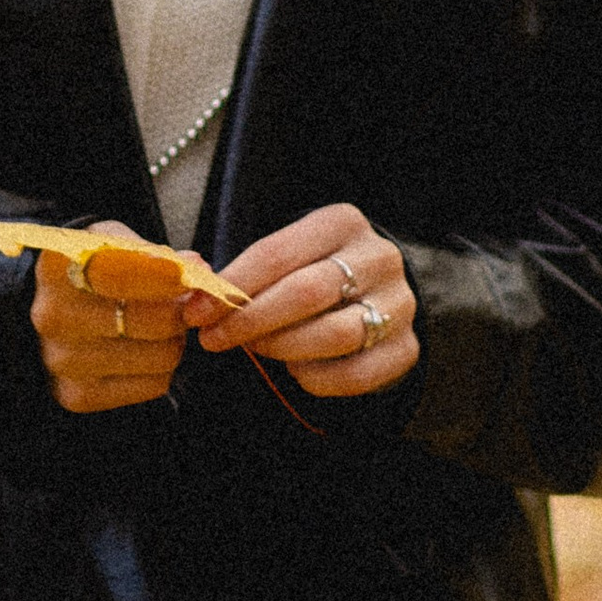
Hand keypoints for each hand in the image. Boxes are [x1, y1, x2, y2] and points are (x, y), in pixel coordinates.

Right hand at [30, 225, 194, 413]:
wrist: (57, 311)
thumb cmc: (94, 271)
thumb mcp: (113, 242)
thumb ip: (153, 253)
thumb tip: (196, 267)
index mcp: (57, 266)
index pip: (122, 272)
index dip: (164, 275)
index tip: (191, 274)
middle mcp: (53, 314)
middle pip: (148, 320)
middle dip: (179, 310)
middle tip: (184, 304)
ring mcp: (64, 360)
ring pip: (158, 356)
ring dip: (175, 339)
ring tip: (166, 326)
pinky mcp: (78, 395)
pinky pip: (152, 385)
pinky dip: (163, 367)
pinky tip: (149, 350)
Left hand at [191, 205, 418, 396]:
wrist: (376, 295)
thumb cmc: (314, 271)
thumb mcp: (287, 255)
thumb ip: (244, 271)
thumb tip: (193, 291)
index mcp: (342, 222)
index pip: (278, 252)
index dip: (233, 285)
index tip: (197, 310)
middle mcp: (378, 258)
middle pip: (306, 292)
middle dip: (251, 320)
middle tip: (215, 338)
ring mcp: (399, 304)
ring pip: (334, 334)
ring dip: (282, 348)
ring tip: (255, 349)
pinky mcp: (407, 349)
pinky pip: (356, 374)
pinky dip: (316, 378)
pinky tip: (294, 370)